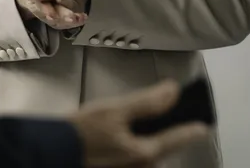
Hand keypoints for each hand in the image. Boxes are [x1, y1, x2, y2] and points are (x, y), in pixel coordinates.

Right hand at [69, 79, 207, 167]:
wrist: (46, 156)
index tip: (204, 126)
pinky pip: (131, 159)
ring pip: (145, 155)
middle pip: (161, 150)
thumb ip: (148, 102)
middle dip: (167, 135)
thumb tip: (174, 91)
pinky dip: (134, 145)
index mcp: (144, 154)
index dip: (192, 129)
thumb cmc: (82, 133)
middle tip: (170, 116)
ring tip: (147, 122)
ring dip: (150, 140)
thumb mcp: (116, 110)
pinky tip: (126, 133)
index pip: (177, 139)